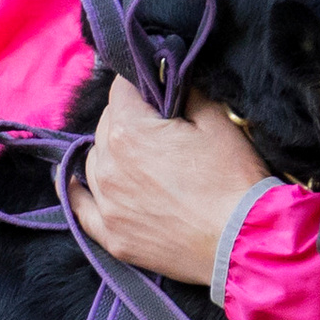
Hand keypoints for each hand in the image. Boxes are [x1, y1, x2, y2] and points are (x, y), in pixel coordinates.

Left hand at [72, 82, 267, 288]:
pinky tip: (76, 181)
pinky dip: (77, 191)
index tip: (157, 91)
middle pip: (106, 125)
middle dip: (129, 119)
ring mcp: (107, 205)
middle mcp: (108, 167)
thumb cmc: (234, 182)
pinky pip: (80, 208)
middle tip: (160, 128)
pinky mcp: (112, 237)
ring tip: (141, 158)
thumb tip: (167, 75)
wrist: (243, 243)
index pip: (122, 90)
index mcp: (129, 132)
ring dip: (112, 152)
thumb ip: (183, 90)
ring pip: (95, 161)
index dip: (143, 85)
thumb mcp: (216, 121)